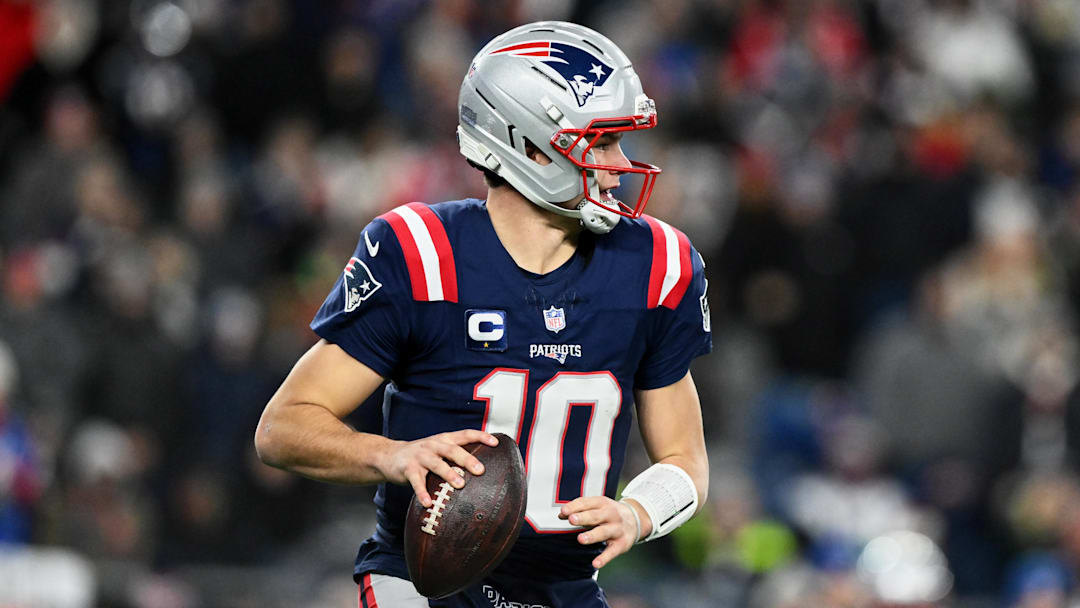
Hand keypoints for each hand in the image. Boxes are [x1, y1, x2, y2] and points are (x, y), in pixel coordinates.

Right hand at [380, 430, 497, 507]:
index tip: (495, 443)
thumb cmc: (422, 455)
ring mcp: (420, 456)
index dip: (480, 436)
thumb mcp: (439, 449)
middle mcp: (433, 445)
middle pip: (452, 450)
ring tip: (459, 485)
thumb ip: (456, 455)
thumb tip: (483, 468)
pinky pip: (416, 481)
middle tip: (480, 470)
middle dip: (467, 459)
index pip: (465, 434)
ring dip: (448, 474)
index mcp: (444, 439)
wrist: (389, 456)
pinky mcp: (408, 469)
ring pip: (436, 464)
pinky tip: (428, 503)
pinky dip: (422, 492)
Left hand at [558, 496, 643, 568]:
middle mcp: (611, 515)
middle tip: (572, 520)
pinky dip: (604, 558)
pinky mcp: (621, 544)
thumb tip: (561, 515)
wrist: (636, 519)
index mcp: (602, 503)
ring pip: (603, 532)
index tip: (563, 512)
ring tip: (581, 539)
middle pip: (595, 516)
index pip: (587, 503)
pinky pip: (611, 552)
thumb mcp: (598, 506)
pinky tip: (595, 563)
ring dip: (592, 536)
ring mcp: (617, 529)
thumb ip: (580, 509)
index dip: (574, 507)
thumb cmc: (609, 513)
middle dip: (583, 518)